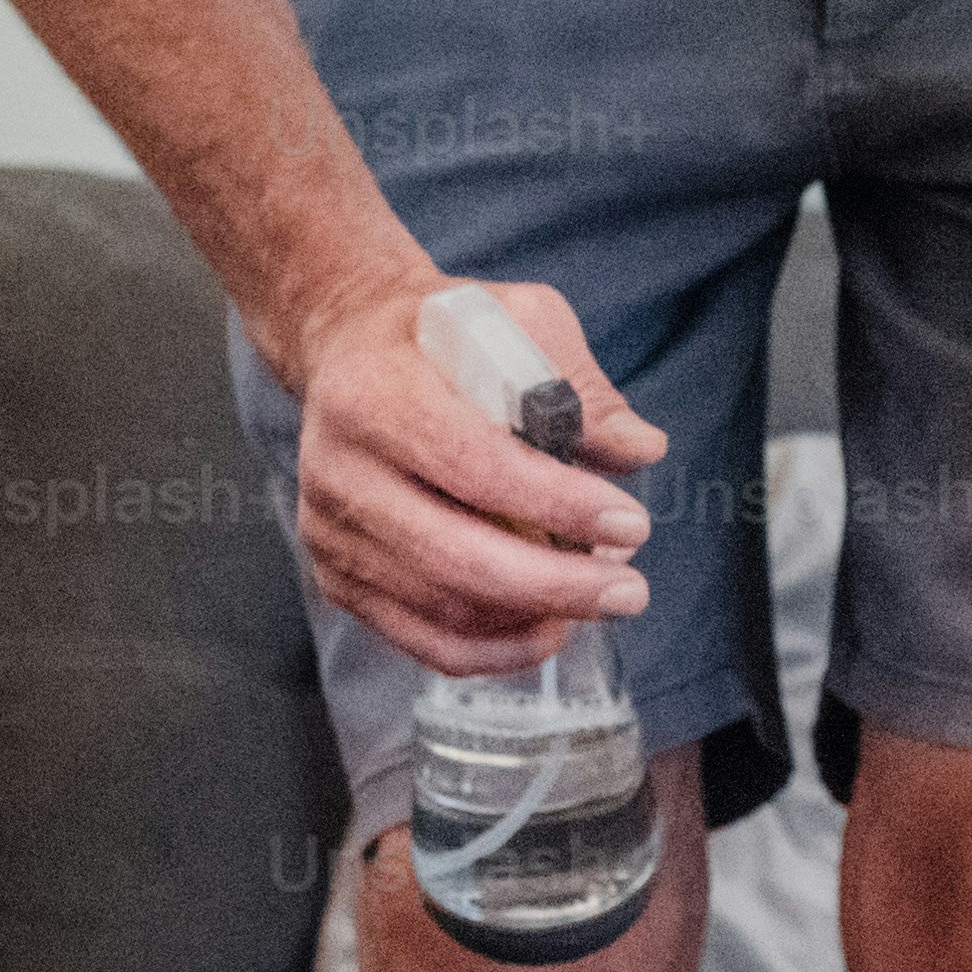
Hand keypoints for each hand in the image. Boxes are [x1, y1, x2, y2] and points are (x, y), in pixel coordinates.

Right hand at [280, 276, 666, 676]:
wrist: (348, 348)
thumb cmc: (441, 335)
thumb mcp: (515, 320)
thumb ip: (578, 384)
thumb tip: (641, 449)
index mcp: (375, 392)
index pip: (472, 464)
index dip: (557, 504)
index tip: (631, 523)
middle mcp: (339, 469)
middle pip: (454, 556)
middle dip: (556, 584)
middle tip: (630, 591)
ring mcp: (331, 532)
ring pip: (443, 609)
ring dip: (534, 617)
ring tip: (599, 596)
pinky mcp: (338, 577)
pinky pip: (423, 641)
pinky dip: (495, 650)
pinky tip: (550, 629)